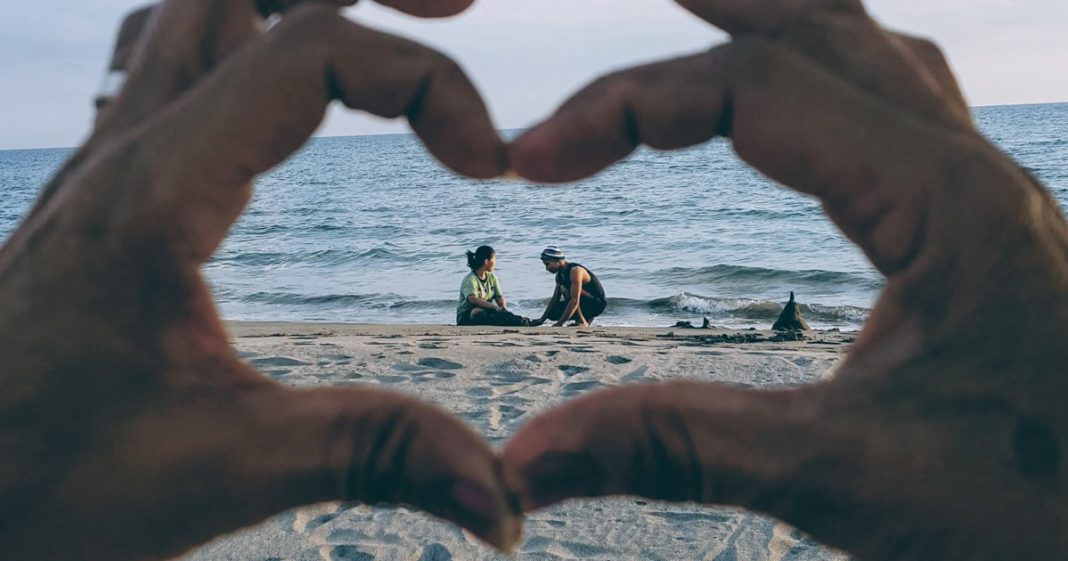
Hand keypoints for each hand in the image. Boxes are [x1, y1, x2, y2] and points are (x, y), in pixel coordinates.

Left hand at [0, 1, 516, 559]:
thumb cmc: (43, 487)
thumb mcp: (223, 470)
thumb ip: (373, 456)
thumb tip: (505, 497)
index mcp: (157, 190)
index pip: (312, 51)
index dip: (426, 82)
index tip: (487, 170)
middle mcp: (125, 150)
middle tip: (457, 8)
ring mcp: (107, 162)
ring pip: (196, 8)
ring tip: (389, 31)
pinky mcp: (108, 191)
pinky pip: (162, 58)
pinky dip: (234, 34)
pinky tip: (272, 77)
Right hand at [504, 0, 1067, 558]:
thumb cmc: (1041, 512)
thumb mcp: (849, 479)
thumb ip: (683, 450)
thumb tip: (528, 459)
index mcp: (942, 201)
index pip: (754, 87)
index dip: (627, 105)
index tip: (533, 162)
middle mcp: (971, 173)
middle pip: (820, 28)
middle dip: (707, 8)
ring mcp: (985, 196)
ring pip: (869, 57)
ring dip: (774, 20)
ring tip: (699, 6)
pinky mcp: (982, 233)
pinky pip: (902, 109)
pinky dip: (830, 78)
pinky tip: (806, 105)